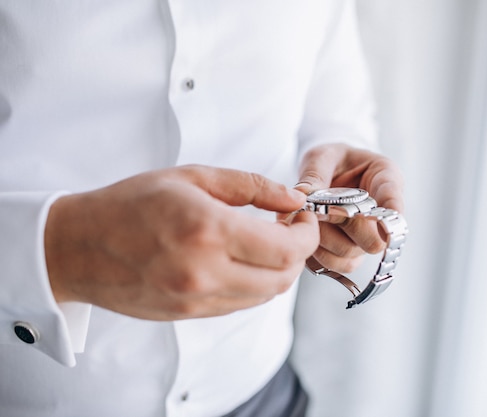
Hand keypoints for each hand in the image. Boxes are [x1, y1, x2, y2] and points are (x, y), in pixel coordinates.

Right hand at [44, 165, 318, 319]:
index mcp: (207, 231)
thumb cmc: (130, 204)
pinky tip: (245, 259)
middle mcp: (205, 273)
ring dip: (279, 269)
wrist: (78, 247)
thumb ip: (250, 186)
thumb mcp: (192, 177)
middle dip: (299, 252)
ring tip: (269, 241)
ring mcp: (196, 300)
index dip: (307, 233)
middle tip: (290, 227)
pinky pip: (241, 304)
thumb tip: (293, 198)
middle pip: (284, 277)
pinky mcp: (190, 314)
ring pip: (266, 295)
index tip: (302, 216)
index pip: (286, 249)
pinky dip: (256, 283)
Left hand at [295, 143, 403, 271]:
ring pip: (351, 256)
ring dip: (324, 240)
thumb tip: (303, 194)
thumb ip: (315, 173)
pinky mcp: (348, 253)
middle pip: (373, 240)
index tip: (385, 220)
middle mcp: (381, 214)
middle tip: (320, 208)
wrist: (327, 173)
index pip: (393, 197)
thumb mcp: (322, 156)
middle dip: (342, 225)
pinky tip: (307, 233)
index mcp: (384, 178)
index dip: (391, 211)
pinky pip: (335, 265)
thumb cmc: (331, 160)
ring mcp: (366, 237)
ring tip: (310, 219)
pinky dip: (316, 253)